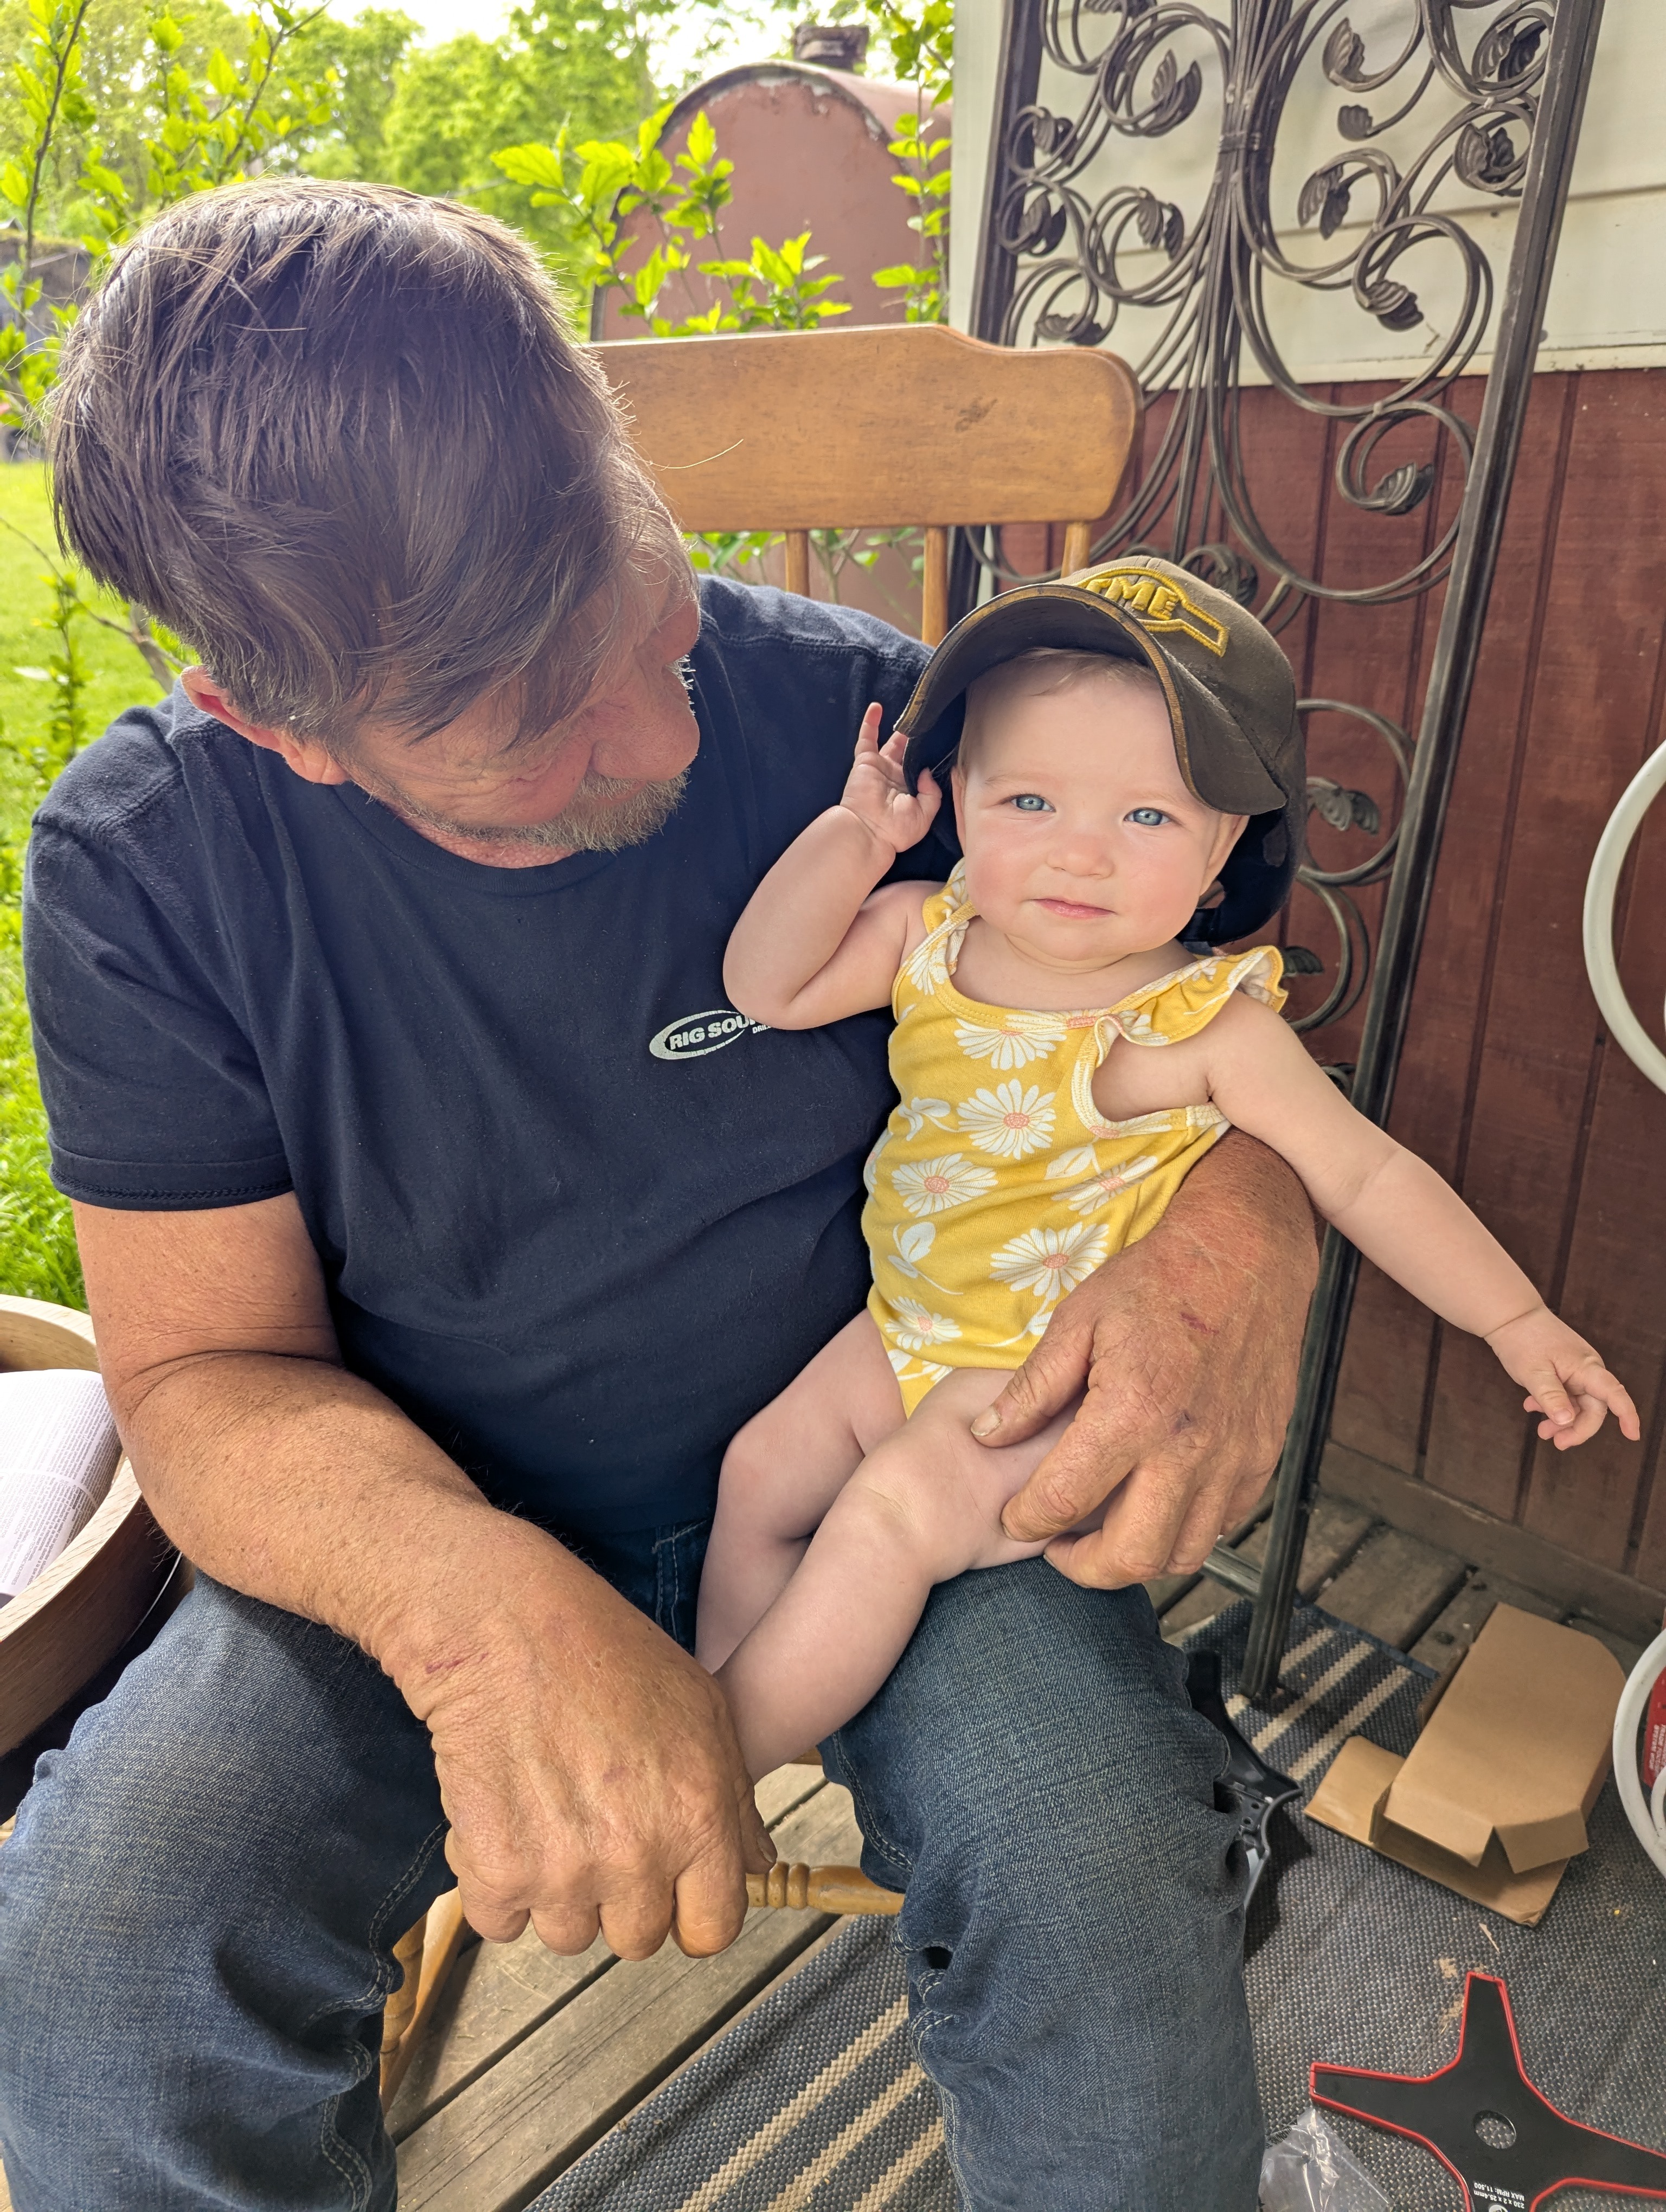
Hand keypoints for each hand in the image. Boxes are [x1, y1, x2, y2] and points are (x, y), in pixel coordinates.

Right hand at [399, 1520, 774, 1959]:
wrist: (500, 1623)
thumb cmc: (600, 1649)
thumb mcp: (701, 1706)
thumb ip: (734, 1797)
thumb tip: (754, 1860)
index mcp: (699, 1816)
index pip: (712, 1928)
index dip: (688, 1910)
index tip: (666, 1889)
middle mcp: (638, 1854)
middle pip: (636, 1939)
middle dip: (618, 1895)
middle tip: (594, 1827)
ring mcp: (565, 1870)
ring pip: (568, 1934)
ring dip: (555, 1889)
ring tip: (548, 1809)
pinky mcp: (497, 1870)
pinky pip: (501, 1922)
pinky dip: (494, 1881)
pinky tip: (504, 1816)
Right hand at [838, 702, 940, 855]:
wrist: (868, 832)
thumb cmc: (896, 830)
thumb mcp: (926, 814)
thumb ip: (933, 792)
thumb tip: (928, 770)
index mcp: (912, 790)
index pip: (923, 766)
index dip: (932, 755)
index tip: (944, 740)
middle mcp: (897, 777)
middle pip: (911, 751)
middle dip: (920, 739)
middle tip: (932, 723)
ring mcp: (881, 767)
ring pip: (893, 742)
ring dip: (902, 728)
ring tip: (914, 713)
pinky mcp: (865, 761)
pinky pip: (866, 738)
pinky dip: (870, 721)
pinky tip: (877, 706)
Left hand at [980, 1134, 1316, 1584]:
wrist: (1247, 1256)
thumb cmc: (1158, 1279)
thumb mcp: (1079, 1319)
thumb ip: (1033, 1387)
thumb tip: (986, 1435)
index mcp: (1132, 1412)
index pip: (1066, 1500)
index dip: (1028, 1522)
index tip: (1013, 1520)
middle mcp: (1188, 1449)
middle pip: (1132, 1556)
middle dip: (1083, 1569)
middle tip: (1057, 1548)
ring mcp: (1233, 1459)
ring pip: (1184, 1553)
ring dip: (1137, 1559)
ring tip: (1104, 1535)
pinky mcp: (1262, 1458)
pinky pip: (1223, 1526)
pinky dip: (1185, 1532)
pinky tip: (1156, 1505)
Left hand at [1486, 1305, 1640, 1449]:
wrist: (1510, 1317)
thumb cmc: (1524, 1339)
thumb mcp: (1534, 1372)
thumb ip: (1551, 1397)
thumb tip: (1567, 1421)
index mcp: (1586, 1368)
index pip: (1614, 1394)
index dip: (1627, 1415)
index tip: (1633, 1435)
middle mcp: (1586, 1371)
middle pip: (1593, 1408)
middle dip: (1577, 1428)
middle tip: (1556, 1442)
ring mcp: (1575, 1372)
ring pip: (1577, 1405)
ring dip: (1562, 1421)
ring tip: (1541, 1431)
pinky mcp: (1563, 1373)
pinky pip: (1564, 1396)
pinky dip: (1551, 1407)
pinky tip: (1531, 1407)